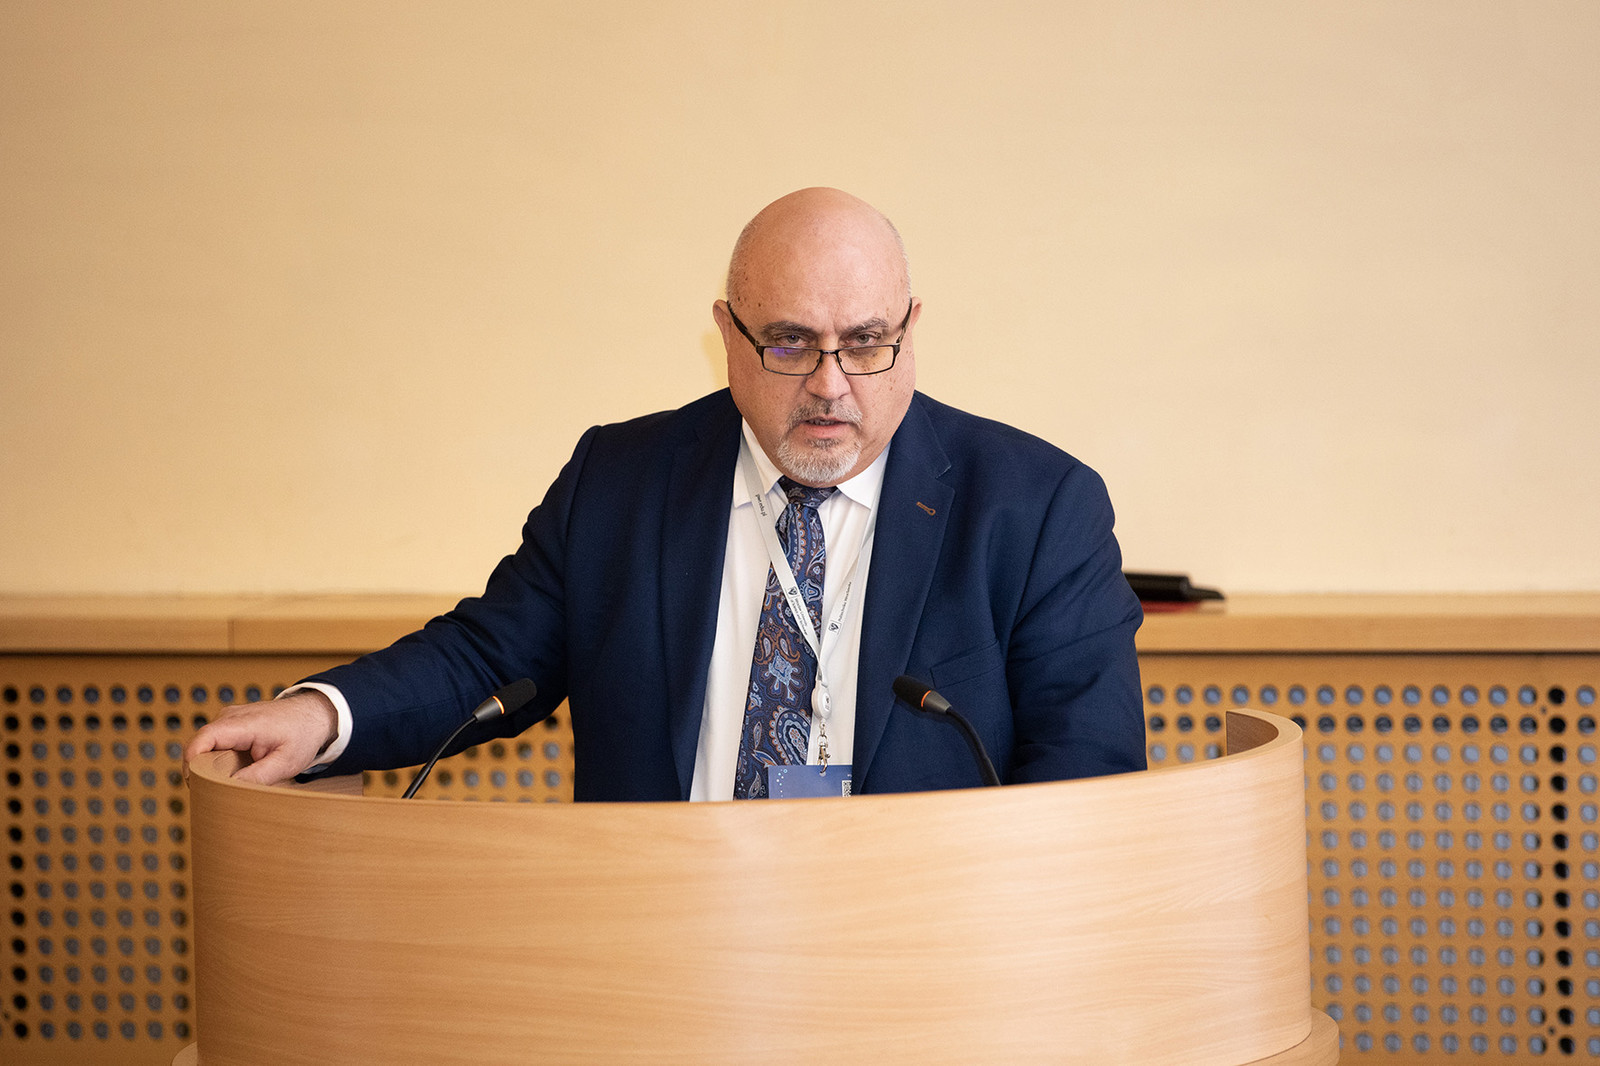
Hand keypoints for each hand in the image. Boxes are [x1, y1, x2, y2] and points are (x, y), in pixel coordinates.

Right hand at [184, 691, 337, 785]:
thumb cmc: (302, 736)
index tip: (196, 785)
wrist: (313, 715)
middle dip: (201, 770)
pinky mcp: (229, 724)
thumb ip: (257, 777)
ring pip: (204, 746)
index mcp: (245, 723)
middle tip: (215, 792)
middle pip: (199, 745)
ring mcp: (228, 718)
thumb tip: (227, 790)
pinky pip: (213, 744)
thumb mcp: (286, 762)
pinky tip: (233, 771)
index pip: (204, 739)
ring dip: (210, 765)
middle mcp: (230, 716)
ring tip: (228, 782)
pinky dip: (217, 759)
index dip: (191, 763)